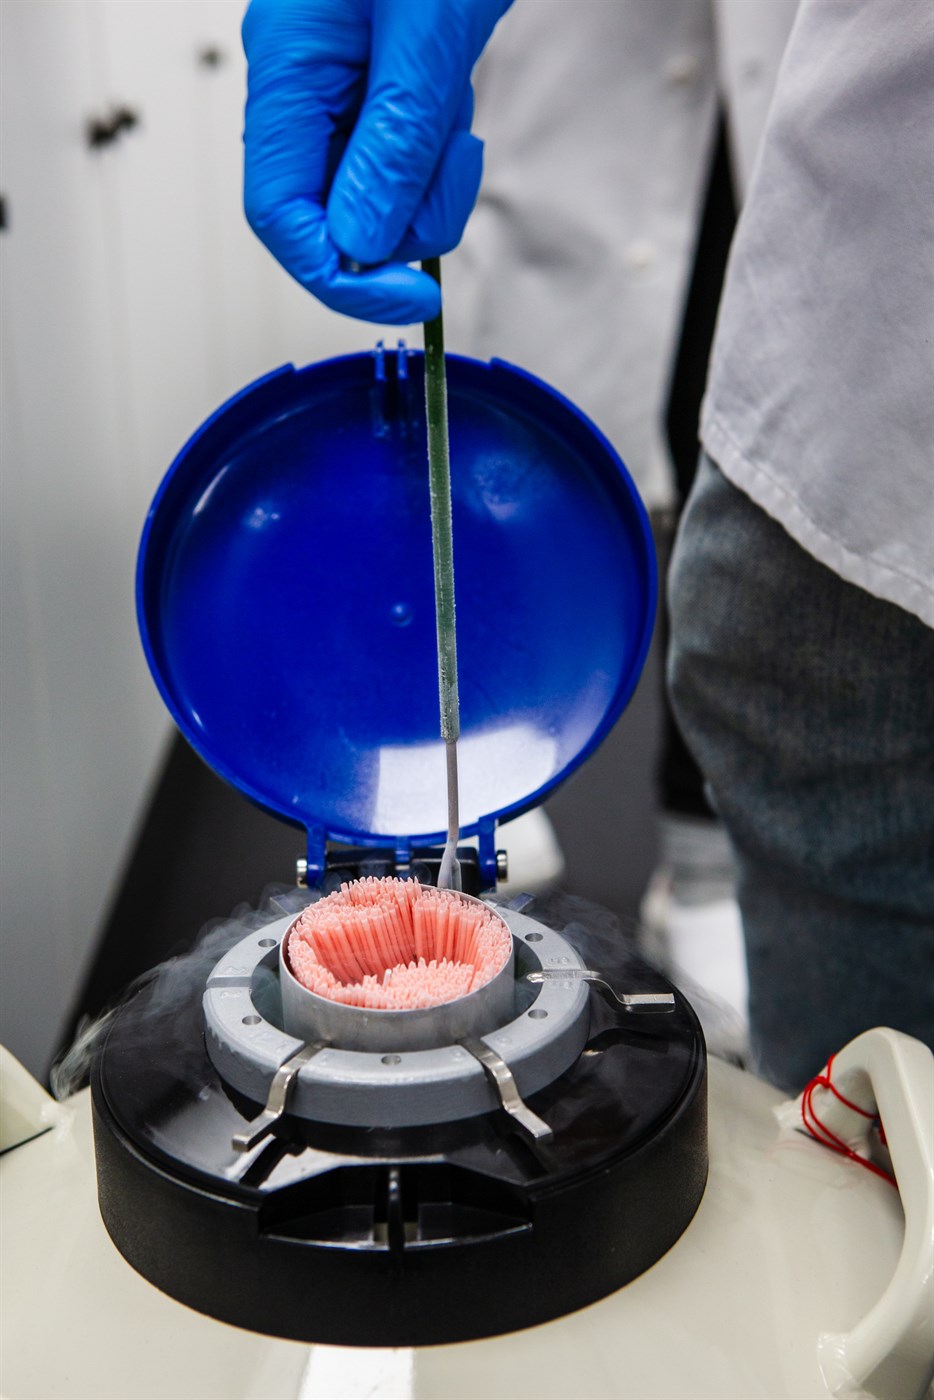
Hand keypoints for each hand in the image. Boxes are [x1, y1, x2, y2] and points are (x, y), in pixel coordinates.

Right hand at [242, 0, 510, 323]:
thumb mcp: (426, 37)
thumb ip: (392, 148)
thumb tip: (359, 247)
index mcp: (287, 71)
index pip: (282, 216)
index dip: (342, 277)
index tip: (411, 299)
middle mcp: (298, 87)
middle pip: (329, 216)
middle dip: (401, 217)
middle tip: (453, 163)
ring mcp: (332, 90)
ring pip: (371, 196)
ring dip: (426, 180)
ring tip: (455, 108)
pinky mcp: (369, 90)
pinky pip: (395, 158)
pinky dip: (433, 152)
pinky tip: (451, 98)